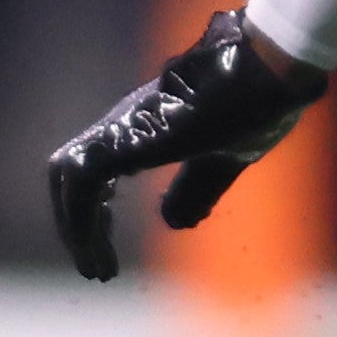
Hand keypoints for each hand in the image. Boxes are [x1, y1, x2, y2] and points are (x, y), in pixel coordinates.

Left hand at [43, 2, 329, 281]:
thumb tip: (172, 221)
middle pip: (70, 172)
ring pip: (69, 177)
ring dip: (76, 228)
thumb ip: (195, 188)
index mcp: (145, 128)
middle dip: (76, 223)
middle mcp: (125, 124)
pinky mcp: (127, 135)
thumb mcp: (222, 161)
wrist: (266, 66)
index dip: (94, 212)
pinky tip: (99, 251)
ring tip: (97, 269)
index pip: (96, 169)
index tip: (106, 250)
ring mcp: (123, 126)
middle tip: (97, 266)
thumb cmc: (254, 103)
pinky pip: (82, 181)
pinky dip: (82, 221)